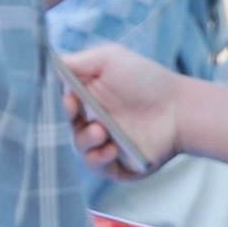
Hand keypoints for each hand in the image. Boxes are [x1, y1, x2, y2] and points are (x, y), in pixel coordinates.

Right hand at [59, 42, 184, 178]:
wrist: (181, 107)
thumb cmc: (147, 79)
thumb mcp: (109, 59)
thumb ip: (76, 62)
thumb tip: (46, 65)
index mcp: (87, 98)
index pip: (61, 103)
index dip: (60, 102)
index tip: (69, 97)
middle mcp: (92, 121)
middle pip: (65, 126)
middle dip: (70, 120)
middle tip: (78, 110)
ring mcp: (104, 143)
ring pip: (81, 148)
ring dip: (86, 140)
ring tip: (102, 131)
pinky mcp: (117, 164)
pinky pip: (97, 167)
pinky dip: (99, 159)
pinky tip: (111, 148)